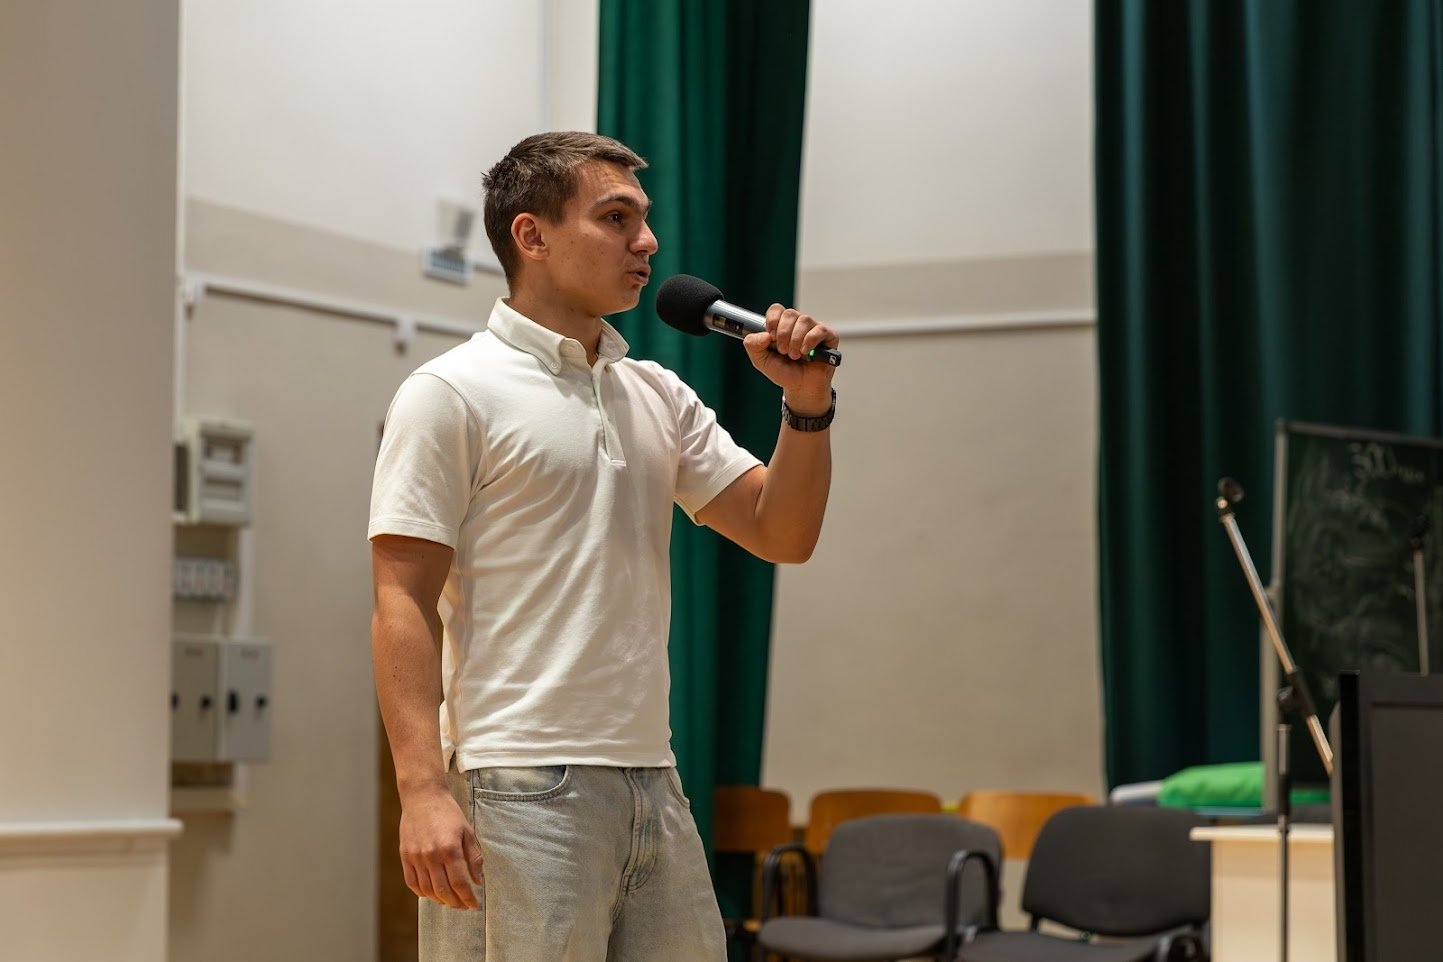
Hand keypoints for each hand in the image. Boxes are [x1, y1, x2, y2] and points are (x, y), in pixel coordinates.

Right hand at [399, 787, 482, 909]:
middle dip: (455, 903)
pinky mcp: (405, 856)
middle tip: (463, 906)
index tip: (474, 905)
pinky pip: (412, 882)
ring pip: (427, 890)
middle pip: (443, 890)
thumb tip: (478, 881)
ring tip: (449, 901)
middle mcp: (431, 855)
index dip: (468, 898)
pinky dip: (422, 893)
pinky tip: (431, 894)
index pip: (460, 883)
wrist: (423, 797)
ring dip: (439, 900)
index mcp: (450, 848)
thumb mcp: (467, 831)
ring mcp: (416, 857)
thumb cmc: (448, 813)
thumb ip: (474, 857)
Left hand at [742, 304, 837, 414]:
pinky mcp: (828, 336)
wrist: (801, 388)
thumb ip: (753, 346)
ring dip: (795, 340)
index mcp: (782, 325)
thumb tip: (763, 334)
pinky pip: (819, 330)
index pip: (776, 310)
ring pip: (804, 320)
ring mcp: (814, 329)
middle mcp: (798, 324)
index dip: (773, 320)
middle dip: (783, 334)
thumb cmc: (784, 372)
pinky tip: (806, 352)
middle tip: (783, 351)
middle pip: (790, 314)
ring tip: (794, 356)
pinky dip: (809, 341)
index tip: (771, 337)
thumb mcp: (761, 361)